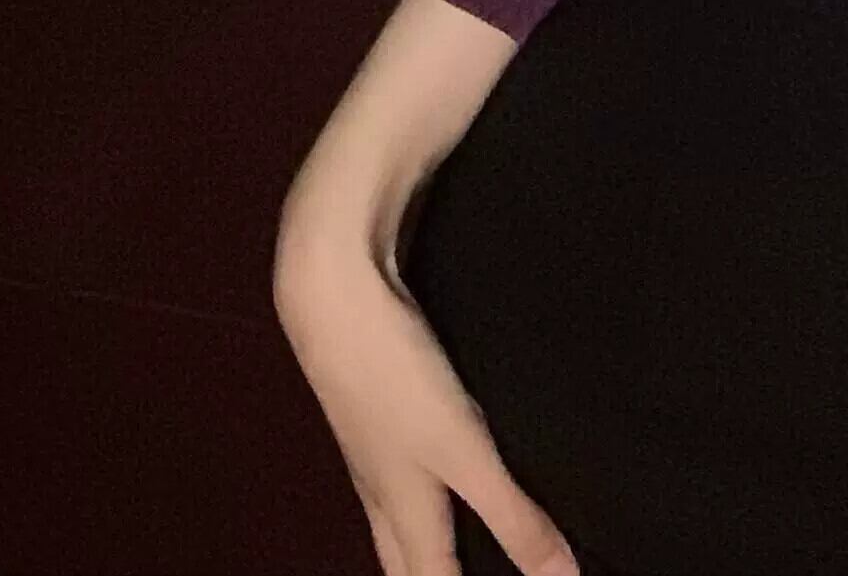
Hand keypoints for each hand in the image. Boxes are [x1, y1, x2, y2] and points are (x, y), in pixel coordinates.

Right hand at [273, 227, 580, 575]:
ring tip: (458, 546)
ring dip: (426, 543)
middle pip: (407, 565)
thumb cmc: (392, 378)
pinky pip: (398, 472)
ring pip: (398, 522)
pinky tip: (440, 463)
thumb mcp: (463, 451)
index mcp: (404, 518)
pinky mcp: (377, 408)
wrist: (334, 298)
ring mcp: (375, 450)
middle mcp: (383, 494)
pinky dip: (423, 489)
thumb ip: (513, 516)